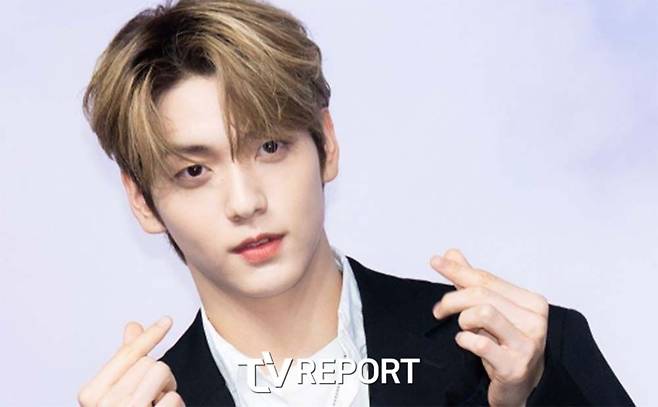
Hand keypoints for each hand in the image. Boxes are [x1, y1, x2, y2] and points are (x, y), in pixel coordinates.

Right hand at [77, 316, 183, 406]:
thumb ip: (124, 361)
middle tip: (152, 396)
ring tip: (156, 404)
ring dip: (168, 388)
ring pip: (161, 372)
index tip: (165, 321)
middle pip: (149, 361)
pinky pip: (174, 397)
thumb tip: (133, 327)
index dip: (149, 336)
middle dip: (157, 375)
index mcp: (91, 393)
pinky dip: (176, 405)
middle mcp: (105, 403)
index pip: (126, 353)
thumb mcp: (116, 392)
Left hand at [431, 249, 547, 406]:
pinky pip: (481, 344)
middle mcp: (534, 320)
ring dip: (464, 319)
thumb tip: (451, 254)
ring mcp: (527, 343)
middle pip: (482, 294)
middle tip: (439, 310)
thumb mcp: (492, 311)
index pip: (487, 279)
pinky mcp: (515, 365)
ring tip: (464, 328)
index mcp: (531, 302)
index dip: (458, 270)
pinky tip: (464, 342)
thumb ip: (472, 283)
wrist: (523, 385)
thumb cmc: (506, 345)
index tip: (436, 262)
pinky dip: (465, 340)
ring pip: (483, 312)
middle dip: (453, 299)